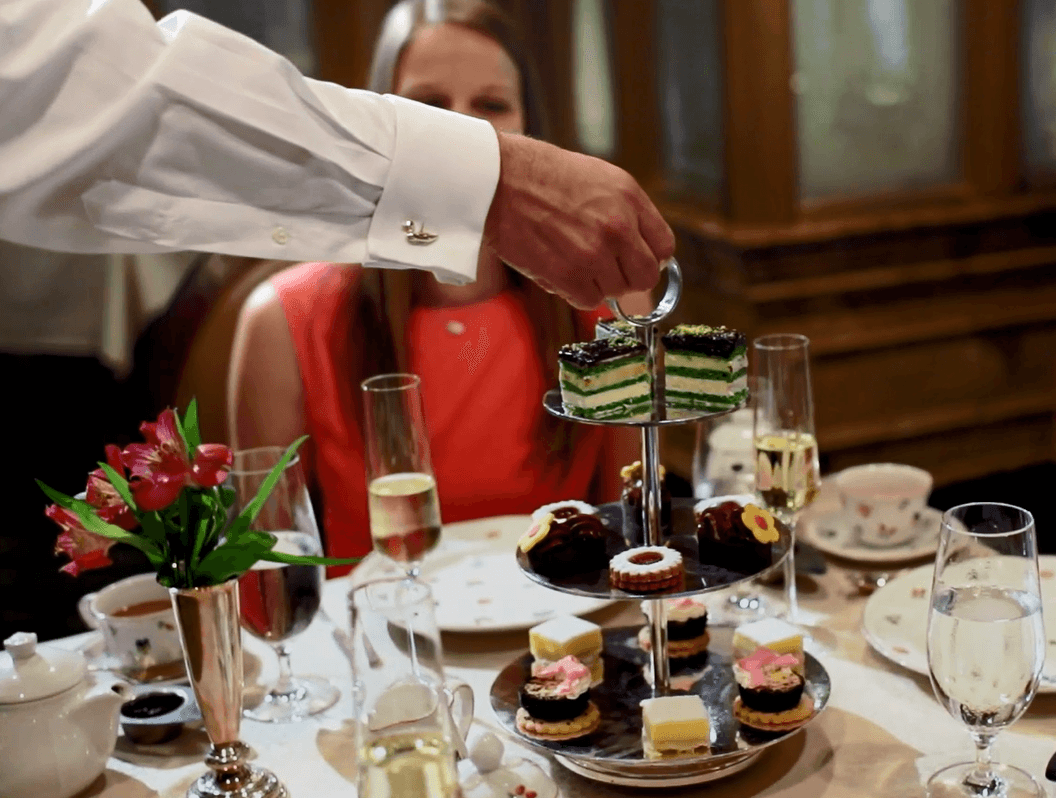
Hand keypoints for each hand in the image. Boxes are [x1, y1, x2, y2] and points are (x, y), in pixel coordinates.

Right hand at [484, 133, 674, 309]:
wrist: (498, 180)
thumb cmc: (542, 175)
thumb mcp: (600, 178)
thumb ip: (627, 211)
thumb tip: (642, 249)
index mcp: (629, 198)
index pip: (664, 247)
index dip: (650, 257)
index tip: (634, 258)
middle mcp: (617, 226)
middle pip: (645, 276)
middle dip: (628, 275)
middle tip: (606, 267)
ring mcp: (593, 253)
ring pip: (615, 291)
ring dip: (598, 282)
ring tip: (574, 260)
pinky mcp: (567, 274)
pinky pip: (588, 300)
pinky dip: (576, 292)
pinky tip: (561, 271)